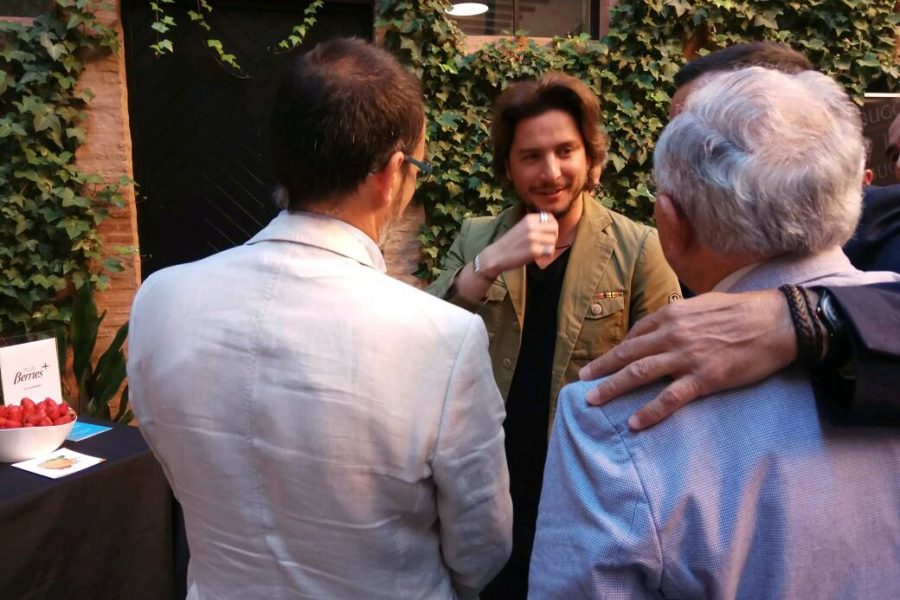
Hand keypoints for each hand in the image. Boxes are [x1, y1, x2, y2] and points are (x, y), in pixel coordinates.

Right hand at [478, 211, 558, 275]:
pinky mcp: (534, 250)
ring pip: (553, 240)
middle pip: (555, 228)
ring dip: (549, 247)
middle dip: (553, 236)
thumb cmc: (510, 243)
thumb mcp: (521, 227)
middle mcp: (531, 226)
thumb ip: (535, 224)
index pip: (551, 218)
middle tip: (546, 243)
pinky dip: (547, 255)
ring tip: (540, 251)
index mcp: (528, 219)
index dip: (552, 226)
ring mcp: (533, 238)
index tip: (548, 233)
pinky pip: (550, 251)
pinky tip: (539, 257)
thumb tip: (553, 225)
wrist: (496, 255)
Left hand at [579, 290, 796, 429]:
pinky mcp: (704, 378)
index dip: (617, 350)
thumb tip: (663, 324)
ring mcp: (687, 357)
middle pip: (628, 354)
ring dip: (612, 388)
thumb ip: (679, 316)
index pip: (635, 335)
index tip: (605, 362)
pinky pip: (670, 398)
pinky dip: (649, 411)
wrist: (778, 322)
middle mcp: (673, 334)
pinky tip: (633, 422)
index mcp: (672, 315)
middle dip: (602, 368)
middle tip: (581, 380)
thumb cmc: (743, 311)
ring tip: (592, 400)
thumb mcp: (703, 305)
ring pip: (639, 373)